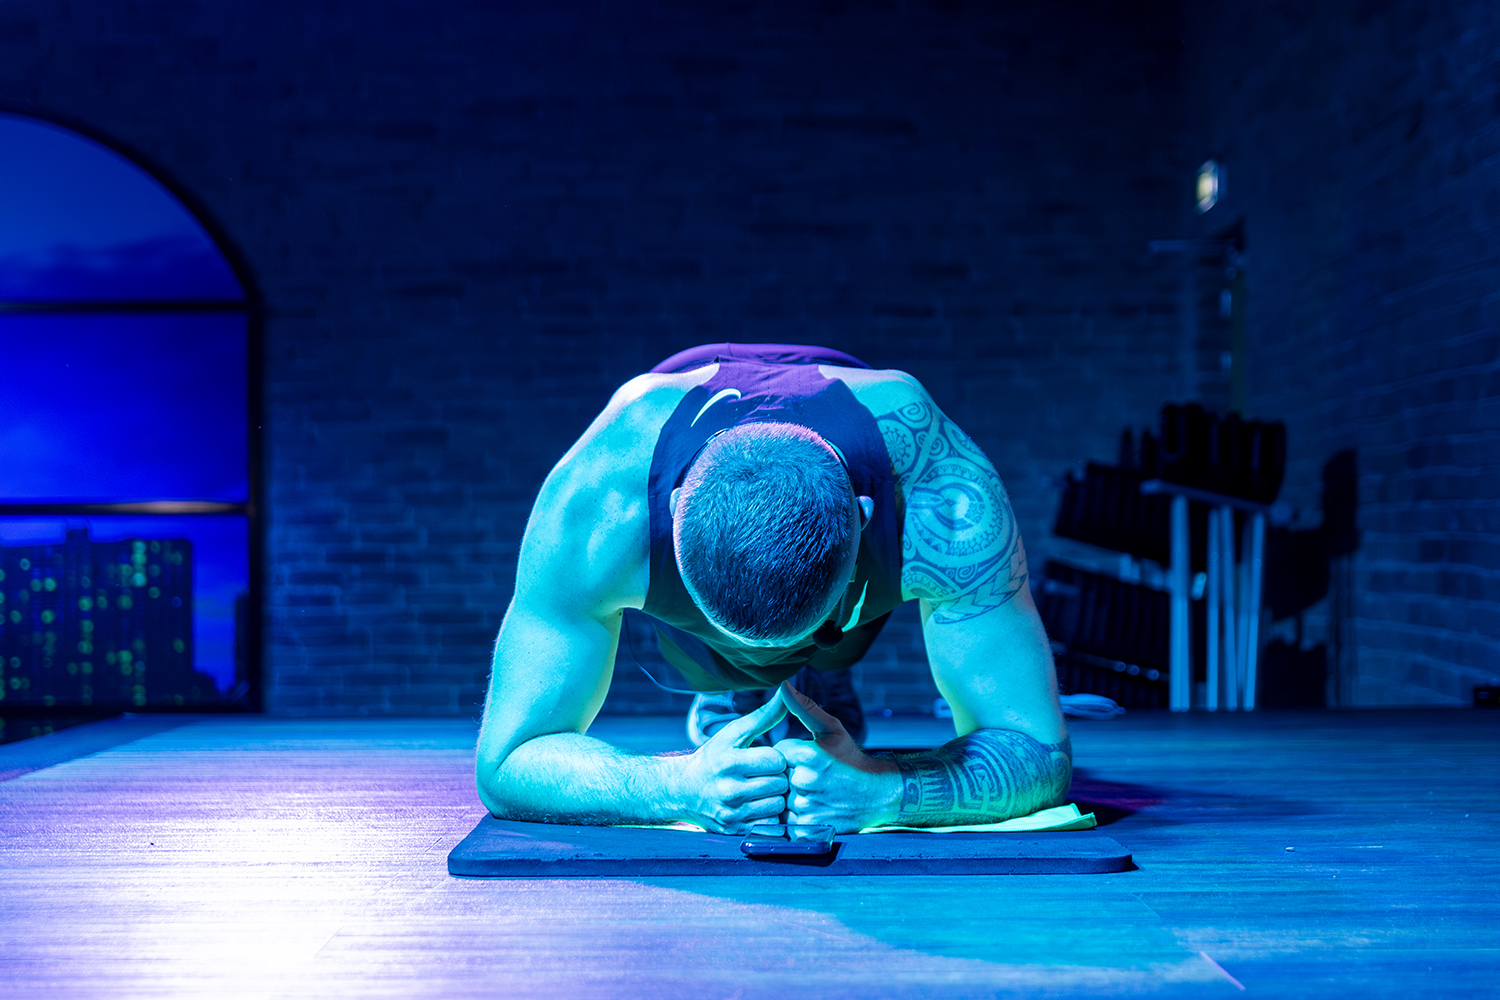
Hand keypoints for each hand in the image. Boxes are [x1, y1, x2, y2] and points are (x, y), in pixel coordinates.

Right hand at [675, 694, 790, 833]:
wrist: (682, 791)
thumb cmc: (713, 758)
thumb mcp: (733, 734)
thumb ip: (763, 716)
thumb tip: (787, 691)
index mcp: (730, 762)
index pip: (776, 760)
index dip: (777, 757)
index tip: (767, 758)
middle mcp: (729, 790)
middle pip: (780, 784)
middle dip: (778, 778)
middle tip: (766, 775)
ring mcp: (732, 814)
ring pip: (778, 806)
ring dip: (775, 798)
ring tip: (763, 790)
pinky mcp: (735, 832)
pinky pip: (770, 825)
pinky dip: (769, 816)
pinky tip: (758, 806)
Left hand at [774, 683, 900, 833]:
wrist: (878, 795)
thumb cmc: (852, 759)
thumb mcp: (832, 729)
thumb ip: (804, 708)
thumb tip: (783, 685)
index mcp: (807, 755)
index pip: (778, 752)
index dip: (791, 755)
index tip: (808, 759)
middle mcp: (803, 782)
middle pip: (777, 775)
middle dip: (789, 775)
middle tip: (812, 777)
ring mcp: (805, 807)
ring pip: (781, 798)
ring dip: (791, 795)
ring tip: (814, 792)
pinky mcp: (807, 827)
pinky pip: (786, 820)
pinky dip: (794, 815)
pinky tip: (812, 807)